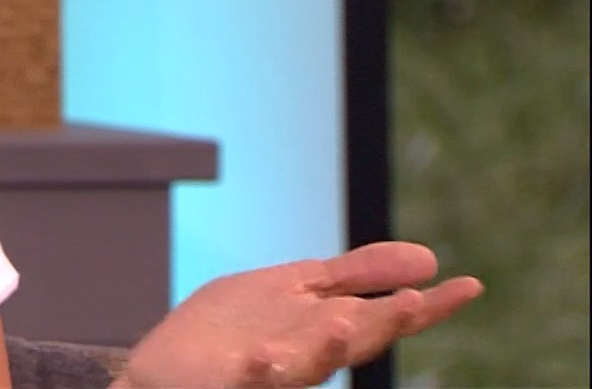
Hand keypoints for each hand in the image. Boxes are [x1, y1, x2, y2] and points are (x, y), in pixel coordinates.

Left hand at [118, 241, 481, 388]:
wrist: (163, 372)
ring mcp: (267, 369)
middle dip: (383, 324)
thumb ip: (355, 276)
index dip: (426, 305)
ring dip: (327, 345)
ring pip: (306, 363)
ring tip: (344, 322)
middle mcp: (305, 352)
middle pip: (353, 340)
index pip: (383, 315)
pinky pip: (245, 378)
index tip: (470, 286)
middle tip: (417, 304)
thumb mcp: (297, 289)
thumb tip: (427, 257)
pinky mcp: (227, 380)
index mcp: (324, 327)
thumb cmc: (232, 332)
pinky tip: (266, 354)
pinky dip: (260, 368)